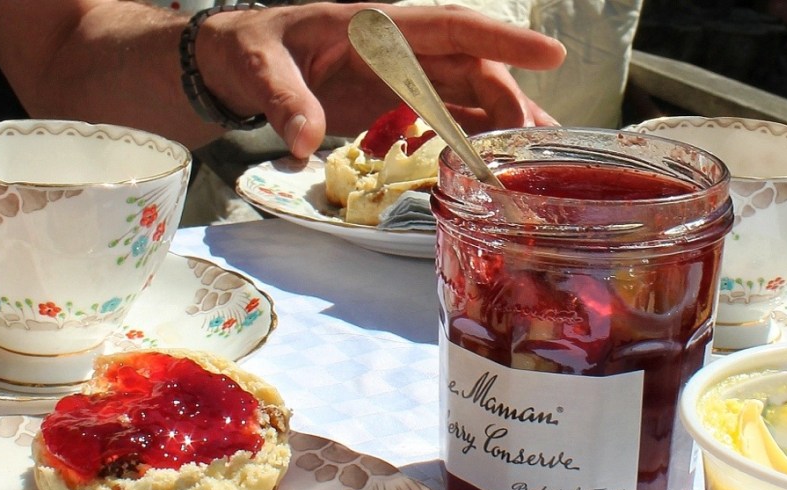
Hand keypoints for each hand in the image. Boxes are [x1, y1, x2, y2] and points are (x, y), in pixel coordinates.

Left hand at [195, 2, 566, 156]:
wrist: (237, 68)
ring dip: (499, 128)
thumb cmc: (249, 53)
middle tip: (538, 146)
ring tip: (535, 161)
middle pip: (470, 71)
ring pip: (464, 98)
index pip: (451, 28)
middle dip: (507, 105)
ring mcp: (398, 81)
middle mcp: (398, 52)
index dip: (501, 42)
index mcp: (376, 27)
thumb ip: (282, 98)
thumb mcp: (258, 68)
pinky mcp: (392, 107)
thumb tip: (302, 138)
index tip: (549, 55)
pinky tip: (490, 167)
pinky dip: (468, 142)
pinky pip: (440, 121)